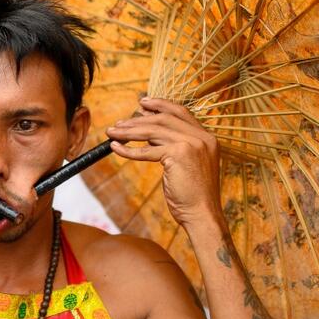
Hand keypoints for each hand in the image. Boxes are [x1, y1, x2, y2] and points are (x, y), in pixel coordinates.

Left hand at [106, 98, 220, 228]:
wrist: (202, 214)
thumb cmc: (193, 194)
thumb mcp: (188, 164)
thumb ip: (175, 146)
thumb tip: (150, 134)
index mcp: (206, 137)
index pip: (180, 112)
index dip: (160, 105)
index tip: (142, 103)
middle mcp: (201, 137)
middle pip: (163, 119)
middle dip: (137, 120)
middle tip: (118, 124)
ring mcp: (191, 144)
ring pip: (153, 132)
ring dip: (129, 131)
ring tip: (112, 133)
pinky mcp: (178, 155)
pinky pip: (147, 150)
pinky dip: (129, 149)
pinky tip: (116, 149)